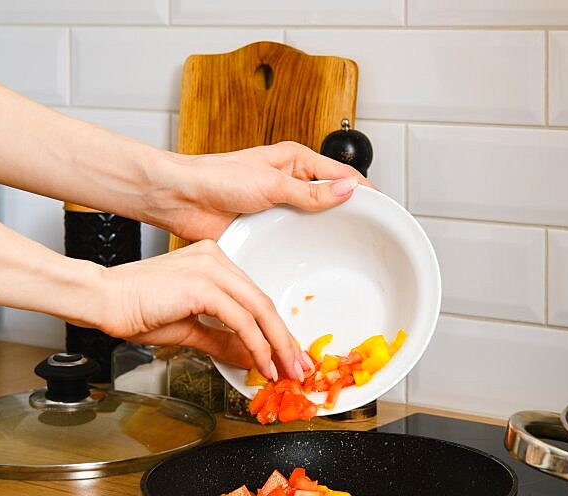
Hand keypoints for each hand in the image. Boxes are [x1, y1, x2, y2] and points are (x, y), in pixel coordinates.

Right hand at [91, 239, 309, 381]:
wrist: (102, 300)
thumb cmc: (134, 310)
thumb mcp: (190, 329)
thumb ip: (223, 340)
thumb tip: (250, 357)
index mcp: (213, 261)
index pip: (254, 298)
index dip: (275, 329)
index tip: (287, 354)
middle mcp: (216, 258)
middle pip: (263, 303)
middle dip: (285, 339)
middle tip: (298, 366)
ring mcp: (211, 268)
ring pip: (259, 310)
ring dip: (278, 345)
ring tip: (287, 370)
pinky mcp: (203, 285)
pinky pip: (242, 320)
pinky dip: (257, 345)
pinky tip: (263, 364)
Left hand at [141, 141, 373, 240]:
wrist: (181, 199)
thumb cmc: (216, 177)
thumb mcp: (270, 182)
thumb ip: (310, 191)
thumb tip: (347, 191)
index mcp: (296, 160)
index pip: (342, 176)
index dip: (365, 192)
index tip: (386, 210)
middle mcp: (291, 183)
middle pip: (332, 200)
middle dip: (351, 216)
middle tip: (374, 238)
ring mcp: (281, 208)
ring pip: (315, 223)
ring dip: (328, 236)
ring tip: (351, 255)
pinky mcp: (268, 230)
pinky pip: (294, 240)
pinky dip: (306, 249)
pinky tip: (317, 262)